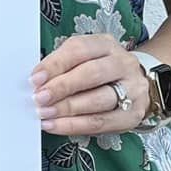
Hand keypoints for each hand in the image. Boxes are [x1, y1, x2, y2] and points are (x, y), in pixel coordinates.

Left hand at [32, 35, 147, 137]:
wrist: (135, 85)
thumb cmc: (101, 71)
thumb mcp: (84, 58)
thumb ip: (62, 66)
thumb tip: (37, 81)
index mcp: (107, 44)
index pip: (80, 49)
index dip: (55, 64)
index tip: (35, 78)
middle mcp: (123, 64)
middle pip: (92, 74)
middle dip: (61, 87)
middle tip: (40, 98)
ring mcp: (132, 90)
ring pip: (98, 100)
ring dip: (67, 108)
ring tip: (45, 114)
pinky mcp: (132, 115)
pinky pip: (101, 122)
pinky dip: (75, 125)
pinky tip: (56, 125)